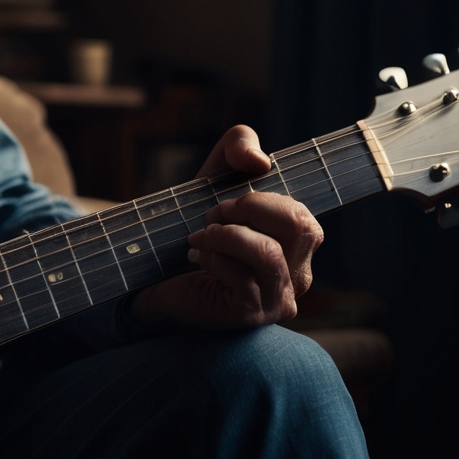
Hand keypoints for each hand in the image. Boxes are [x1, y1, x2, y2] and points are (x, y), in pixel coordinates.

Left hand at [129, 125, 322, 332]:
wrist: (156, 269)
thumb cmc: (195, 220)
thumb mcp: (218, 170)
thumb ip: (241, 144)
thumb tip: (260, 161)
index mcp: (298, 243)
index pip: (302, 214)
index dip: (260, 200)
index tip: (225, 202)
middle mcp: (298, 273)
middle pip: (298, 227)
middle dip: (245, 209)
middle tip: (212, 215)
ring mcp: (278, 298)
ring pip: (267, 253)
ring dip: (224, 234)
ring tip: (201, 236)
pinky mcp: (251, 314)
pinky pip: (240, 277)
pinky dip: (212, 257)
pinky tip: (197, 258)